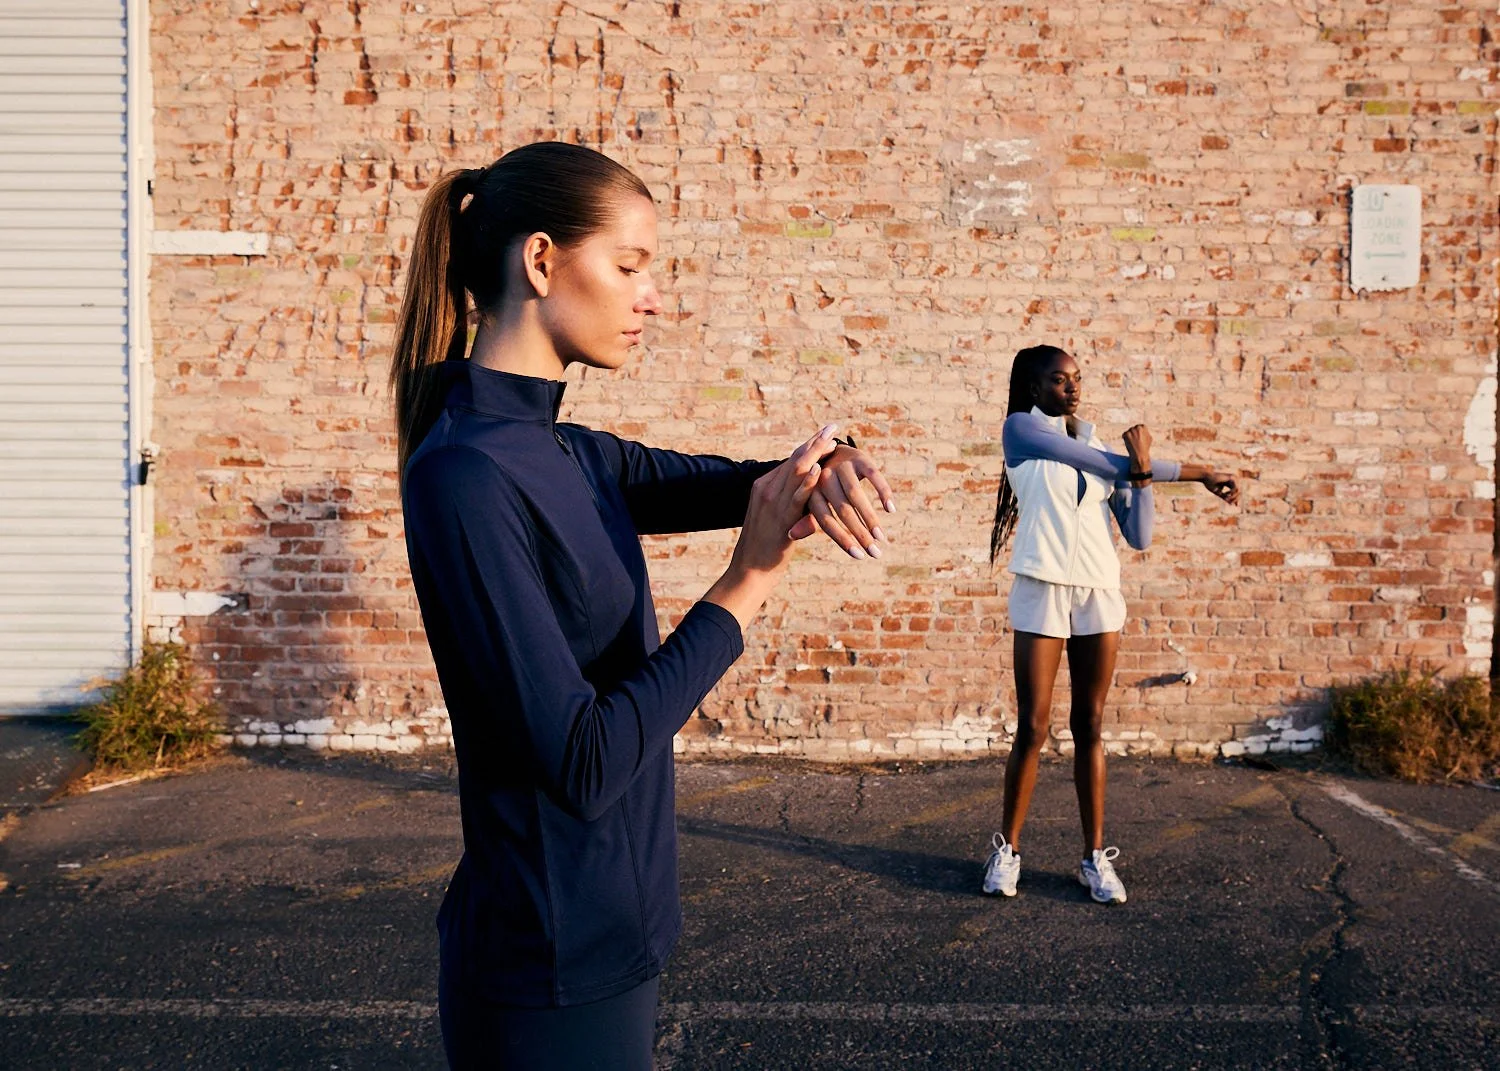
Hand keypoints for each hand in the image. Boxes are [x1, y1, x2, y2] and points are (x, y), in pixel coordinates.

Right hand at [730, 425, 837, 575]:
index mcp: (763, 487)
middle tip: (833, 427)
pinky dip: (808, 481)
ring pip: (796, 472)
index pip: (790, 460)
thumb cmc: (764, 547)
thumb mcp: (774, 518)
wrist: (750, 570)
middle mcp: (766, 489)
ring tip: (832, 440)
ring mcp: (772, 503)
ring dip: (815, 454)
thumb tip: (806, 496)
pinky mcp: (781, 519)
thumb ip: (787, 503)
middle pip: (794, 459)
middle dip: (815, 442)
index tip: (825, 433)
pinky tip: (820, 469)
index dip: (809, 445)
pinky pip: (796, 496)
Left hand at [800, 441, 895, 559]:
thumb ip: (806, 519)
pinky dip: (883, 492)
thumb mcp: (813, 501)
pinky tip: (890, 509)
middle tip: (876, 553)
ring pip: (856, 495)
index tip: (858, 556)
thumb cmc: (823, 486)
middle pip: (843, 510)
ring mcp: (842, 466)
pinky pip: (873, 475)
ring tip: (882, 537)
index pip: (825, 520)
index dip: (842, 539)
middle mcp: (825, 478)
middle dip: (860, 534)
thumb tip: (791, 536)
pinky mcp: (860, 457)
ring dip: (871, 518)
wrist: (832, 450)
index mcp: (812, 492)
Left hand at [1122, 424, 1152, 467]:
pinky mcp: (1126, 434)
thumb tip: (1142, 428)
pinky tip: (1129, 442)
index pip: (1140, 427)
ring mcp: (1131, 430)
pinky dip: (1125, 438)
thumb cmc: (1145, 447)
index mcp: (1143, 427)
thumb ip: (1146, 432)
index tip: (1140, 438)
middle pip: (1134, 429)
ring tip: (1133, 442)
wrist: (1140, 454)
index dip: (1140, 433)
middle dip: (1134, 434)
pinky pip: (1124, 434)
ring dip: (1130, 436)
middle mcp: (1137, 427)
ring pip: (1129, 432)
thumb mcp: (1149, 438)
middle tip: (1136, 441)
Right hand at [1201, 471, 1239, 504]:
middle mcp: (1233, 480)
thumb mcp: (1218, 493)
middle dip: (1235, 498)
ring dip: (1233, 496)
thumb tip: (1231, 504)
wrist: (1206, 477)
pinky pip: (1235, 488)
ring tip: (1227, 499)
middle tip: (1230, 502)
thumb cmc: (1210, 484)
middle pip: (1239, 491)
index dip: (1236, 499)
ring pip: (1238, 490)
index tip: (1235, 505)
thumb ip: (1225, 497)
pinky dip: (1231, 492)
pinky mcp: (1232, 478)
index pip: (1236, 492)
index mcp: (1230, 483)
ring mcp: (1233, 478)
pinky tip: (1226, 493)